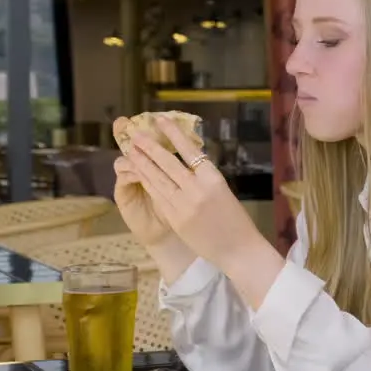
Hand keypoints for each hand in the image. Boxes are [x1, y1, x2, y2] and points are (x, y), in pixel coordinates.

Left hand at [122, 114, 262, 268]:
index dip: (173, 134)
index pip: (190, 150)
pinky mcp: (175, 218)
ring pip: (158, 179)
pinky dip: (147, 183)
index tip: (161, 120)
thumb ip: (204, 179)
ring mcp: (183, 204)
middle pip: (168, 163)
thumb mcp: (223, 192)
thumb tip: (187, 166)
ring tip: (132, 151)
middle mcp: (197, 189)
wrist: (238, 250)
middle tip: (136, 135)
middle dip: (150, 147)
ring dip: (143, 163)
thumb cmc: (236, 221)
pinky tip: (139, 174)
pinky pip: (158, 196)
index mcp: (214, 178)